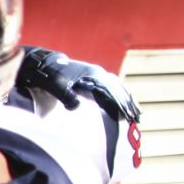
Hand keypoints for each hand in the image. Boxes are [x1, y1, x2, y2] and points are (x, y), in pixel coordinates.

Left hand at [18, 46, 140, 121]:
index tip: (126, 117)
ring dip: (127, 100)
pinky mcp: (94, 76)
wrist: (46, 63)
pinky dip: (122, 94)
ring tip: (136, 114)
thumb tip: (76, 106)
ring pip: (118, 87)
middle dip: (127, 105)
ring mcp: (97, 74)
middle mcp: (98, 73)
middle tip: (136, 119)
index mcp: (92, 75)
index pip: (109, 92)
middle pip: (117, 90)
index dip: (118, 105)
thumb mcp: (55, 86)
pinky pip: (113, 85)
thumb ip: (65, 96)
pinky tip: (127, 101)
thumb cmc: (50, 76)